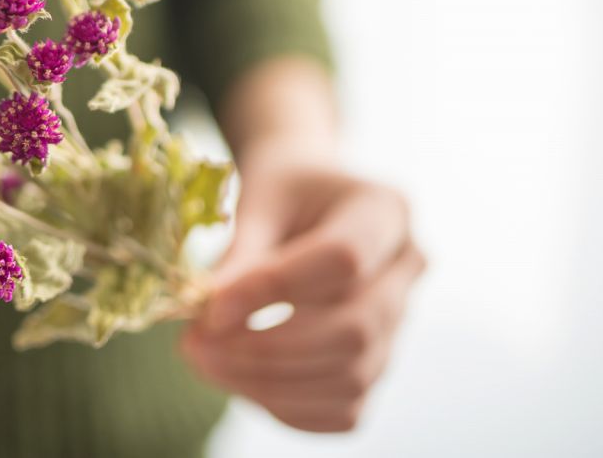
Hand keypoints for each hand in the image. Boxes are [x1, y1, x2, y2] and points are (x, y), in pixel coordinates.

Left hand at [182, 160, 423, 431]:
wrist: (311, 200)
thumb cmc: (284, 192)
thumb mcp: (259, 202)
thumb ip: (241, 254)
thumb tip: (209, 314)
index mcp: (386, 210)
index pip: (343, 260)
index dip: (272, 290)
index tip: (210, 308)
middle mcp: (408, 270)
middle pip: (354, 330)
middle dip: (265, 348)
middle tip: (195, 343)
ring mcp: (401, 324)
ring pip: (349, 379)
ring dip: (266, 384)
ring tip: (205, 360)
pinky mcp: (379, 365)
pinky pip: (343, 410)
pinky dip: (285, 406)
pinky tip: (237, 379)